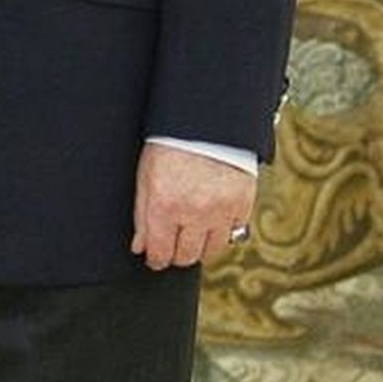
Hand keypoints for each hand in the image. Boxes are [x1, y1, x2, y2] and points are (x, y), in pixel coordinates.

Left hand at [131, 141, 255, 270]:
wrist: (205, 121)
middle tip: (172, 246)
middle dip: (176, 255)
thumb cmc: (169, 145)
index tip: (155, 258)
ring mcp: (221, 210)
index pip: (160, 252)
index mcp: (164, 205)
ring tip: (192, 235)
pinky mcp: (242, 204)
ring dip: (200, 248)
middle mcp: (193, 212)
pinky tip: (212, 219)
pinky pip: (233, 233)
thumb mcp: (145, 177)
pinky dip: (223, 231)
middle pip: (186, 256)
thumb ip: (142, 215)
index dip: (156, 259)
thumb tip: (140, 247)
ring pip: (211, 251)